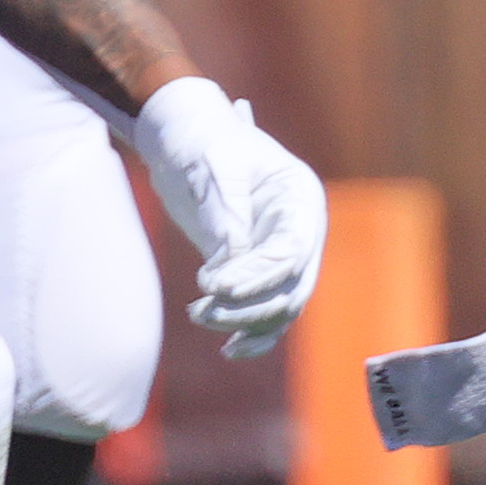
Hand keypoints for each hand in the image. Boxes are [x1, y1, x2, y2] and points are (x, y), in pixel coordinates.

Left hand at [128, 76, 326, 356]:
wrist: (185, 134)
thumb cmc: (202, 139)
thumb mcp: (214, 166)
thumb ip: (226, 213)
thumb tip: (230, 260)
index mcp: (300, 199)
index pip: (293, 250)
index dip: (259, 273)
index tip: (216, 287)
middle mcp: (300, 231)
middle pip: (291, 285)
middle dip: (249, 304)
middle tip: (200, 308)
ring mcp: (282, 252)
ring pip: (280, 305)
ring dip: (242, 320)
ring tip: (196, 313)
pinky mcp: (257, 270)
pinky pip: (266, 313)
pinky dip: (251, 334)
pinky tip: (228, 349)